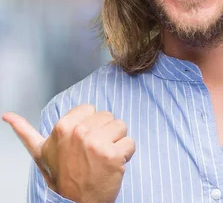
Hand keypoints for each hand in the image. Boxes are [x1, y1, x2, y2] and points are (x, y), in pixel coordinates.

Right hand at [2, 104, 134, 202]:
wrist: (75, 202)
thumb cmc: (61, 177)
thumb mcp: (41, 153)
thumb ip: (25, 132)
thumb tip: (7, 115)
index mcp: (63, 127)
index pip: (91, 109)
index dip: (90, 125)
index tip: (82, 142)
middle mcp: (80, 132)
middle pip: (108, 117)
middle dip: (104, 133)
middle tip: (92, 153)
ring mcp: (97, 143)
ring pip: (121, 127)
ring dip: (117, 142)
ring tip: (102, 158)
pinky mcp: (113, 155)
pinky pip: (130, 143)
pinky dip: (126, 154)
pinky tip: (112, 165)